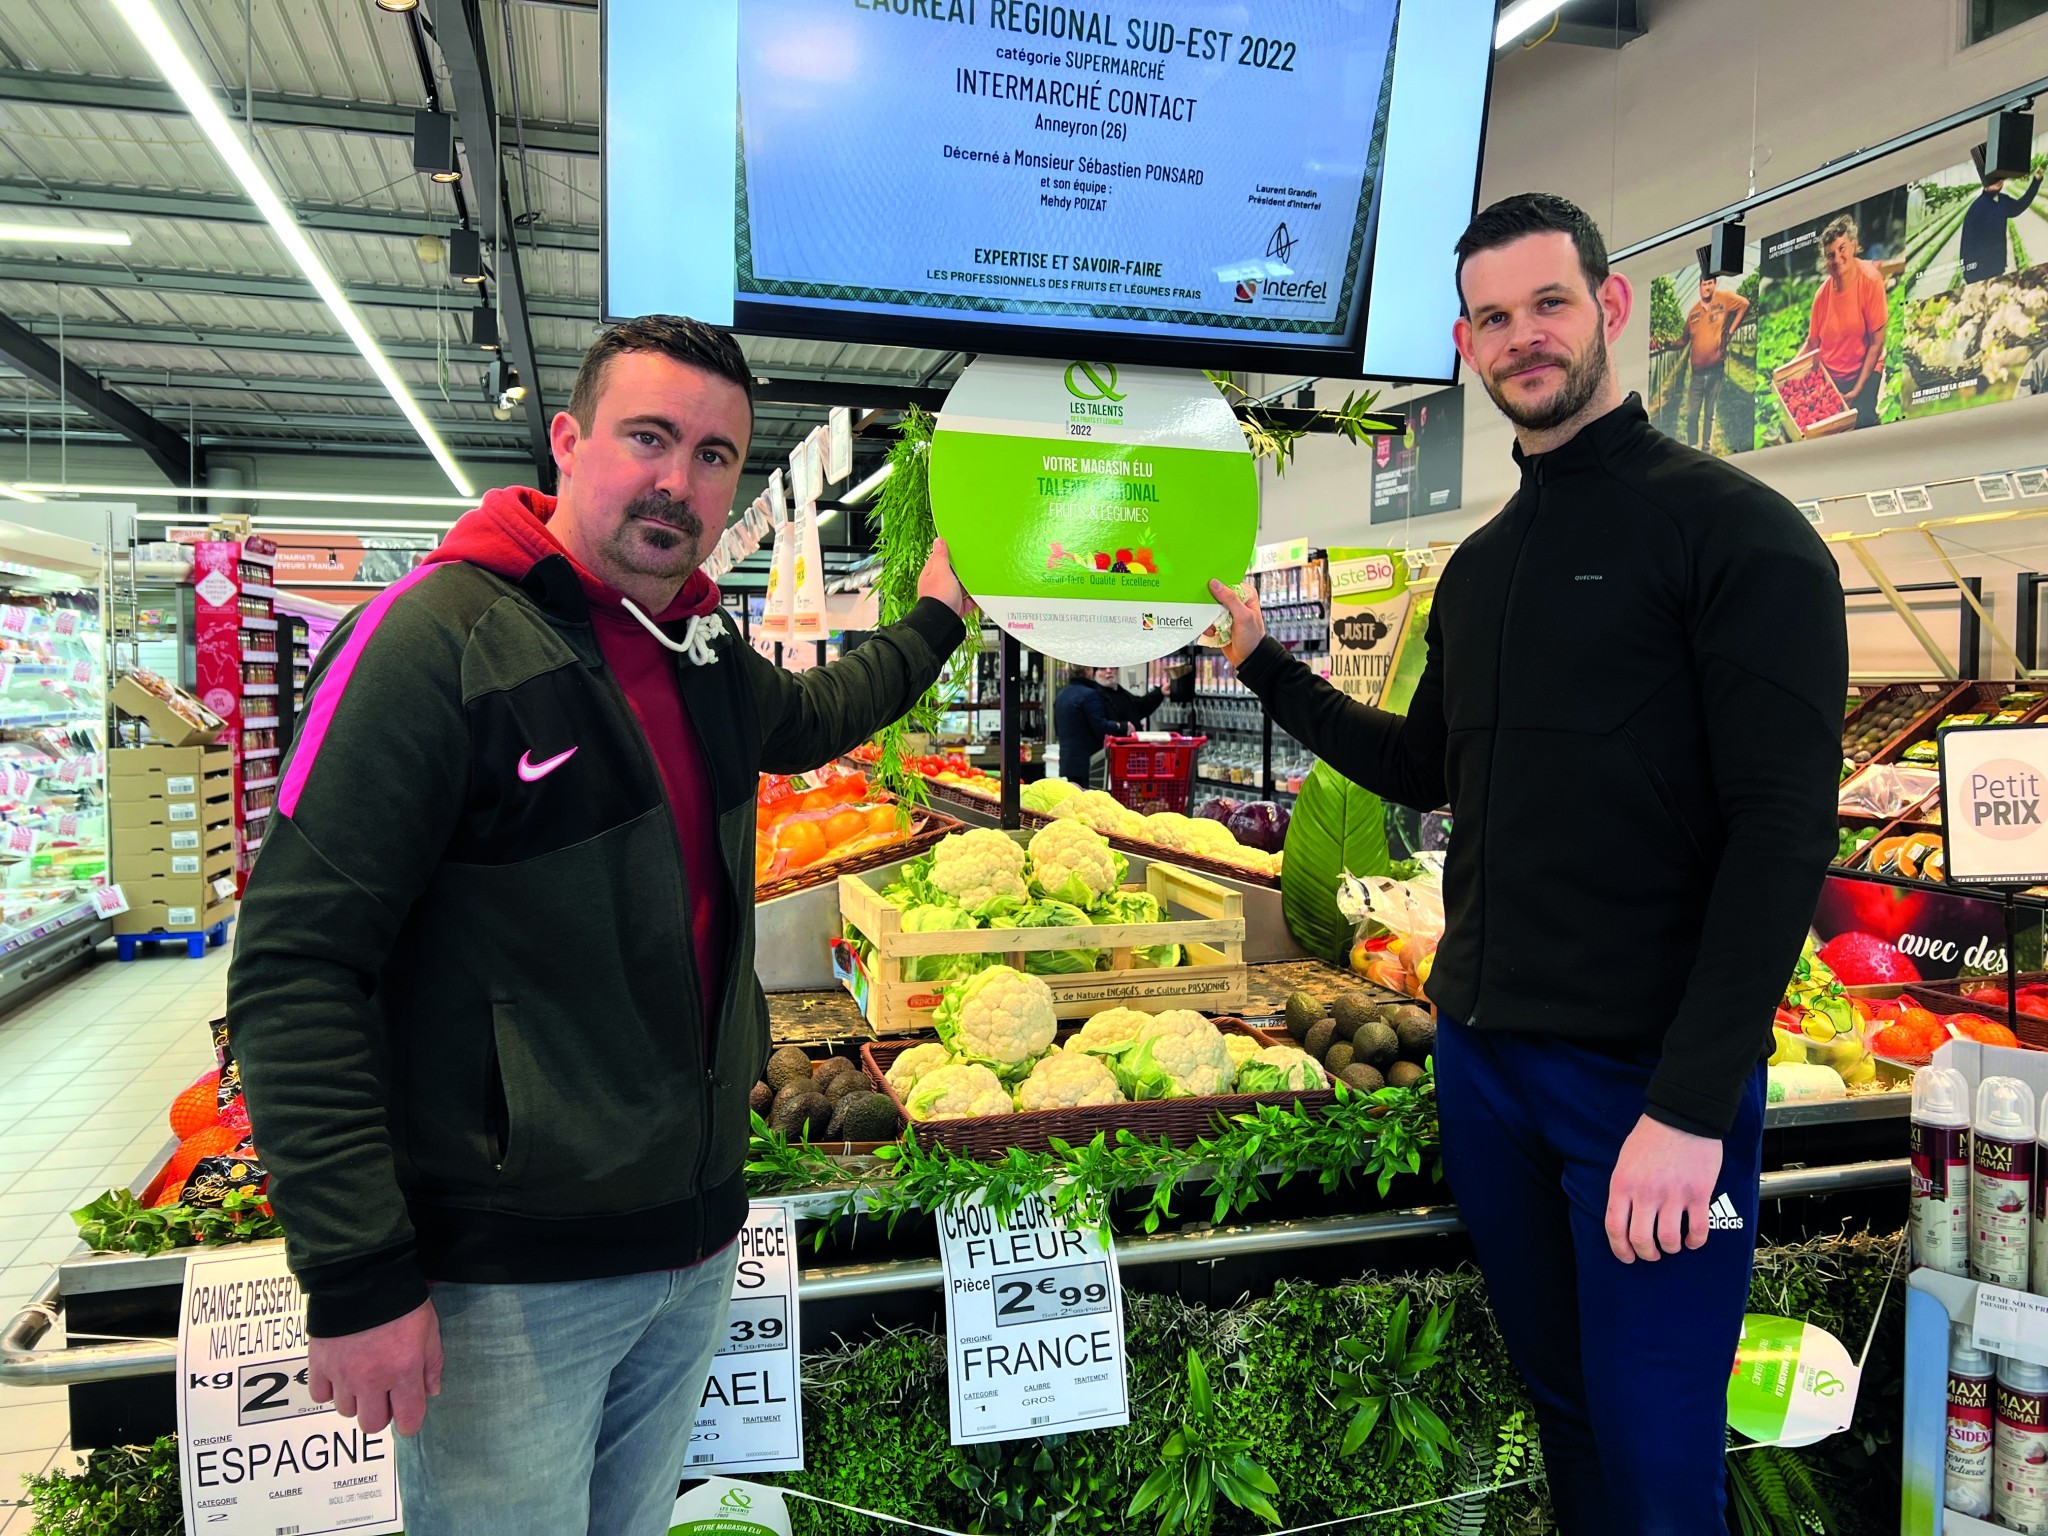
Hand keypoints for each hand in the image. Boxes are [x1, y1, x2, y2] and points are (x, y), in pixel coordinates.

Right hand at [308, 1299, 442, 1436]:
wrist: (362, 1278)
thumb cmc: (402, 1302)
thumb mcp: (429, 1329)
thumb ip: (432, 1364)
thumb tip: (431, 1391)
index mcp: (403, 1372)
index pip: (408, 1420)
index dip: (409, 1421)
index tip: (407, 1413)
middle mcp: (372, 1381)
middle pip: (372, 1424)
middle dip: (380, 1412)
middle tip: (383, 1393)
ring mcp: (342, 1375)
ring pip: (346, 1411)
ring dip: (355, 1399)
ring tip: (360, 1376)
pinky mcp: (319, 1365)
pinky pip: (320, 1396)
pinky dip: (330, 1389)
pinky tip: (339, 1372)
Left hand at [917, 536, 973, 618]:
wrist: (943, 623)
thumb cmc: (939, 597)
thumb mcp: (941, 571)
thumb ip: (941, 556)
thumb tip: (938, 540)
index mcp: (931, 574)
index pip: (939, 558)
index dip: (949, 552)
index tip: (960, 547)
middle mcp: (939, 585)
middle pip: (953, 572)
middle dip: (963, 569)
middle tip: (974, 562)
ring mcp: (948, 596)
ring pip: (962, 586)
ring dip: (970, 583)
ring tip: (980, 577)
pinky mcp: (958, 607)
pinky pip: (969, 599)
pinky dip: (975, 597)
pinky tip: (982, 593)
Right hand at [1203, 579, 1264, 665]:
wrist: (1248, 658)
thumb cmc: (1252, 637)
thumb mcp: (1243, 616)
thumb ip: (1230, 599)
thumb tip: (1215, 584)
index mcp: (1245, 595)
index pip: (1227, 584)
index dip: (1217, 587)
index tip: (1207, 592)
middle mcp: (1236, 602)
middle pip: (1215, 596)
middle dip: (1210, 606)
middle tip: (1211, 614)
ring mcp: (1226, 613)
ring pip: (1209, 609)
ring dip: (1209, 619)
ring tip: (1215, 628)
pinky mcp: (1219, 623)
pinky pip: (1207, 621)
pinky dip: (1207, 627)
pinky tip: (1214, 633)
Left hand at [1603, 1115, 1722, 1263]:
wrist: (1682, 1116)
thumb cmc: (1650, 1137)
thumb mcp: (1624, 1160)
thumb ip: (1624, 1189)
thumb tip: (1625, 1217)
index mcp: (1623, 1184)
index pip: (1615, 1227)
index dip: (1620, 1249)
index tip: (1627, 1257)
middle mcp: (1645, 1193)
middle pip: (1641, 1239)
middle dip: (1646, 1254)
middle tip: (1652, 1254)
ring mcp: (1673, 1195)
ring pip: (1669, 1239)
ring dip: (1670, 1248)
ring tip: (1672, 1245)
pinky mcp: (1698, 1194)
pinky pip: (1698, 1230)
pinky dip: (1695, 1242)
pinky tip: (1693, 1241)